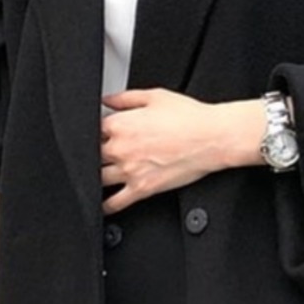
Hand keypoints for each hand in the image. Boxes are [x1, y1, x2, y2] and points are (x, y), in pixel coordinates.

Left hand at [100, 88, 264, 214]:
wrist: (212, 138)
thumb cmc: (189, 117)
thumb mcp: (154, 97)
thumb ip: (125, 98)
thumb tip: (107, 100)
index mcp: (120, 124)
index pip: (92, 129)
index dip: (94, 132)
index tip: (100, 135)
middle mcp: (120, 148)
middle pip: (91, 156)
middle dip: (94, 155)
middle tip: (101, 155)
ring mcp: (129, 171)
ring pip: (97, 179)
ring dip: (95, 179)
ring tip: (97, 178)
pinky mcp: (142, 189)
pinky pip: (115, 203)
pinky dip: (105, 207)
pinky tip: (102, 206)